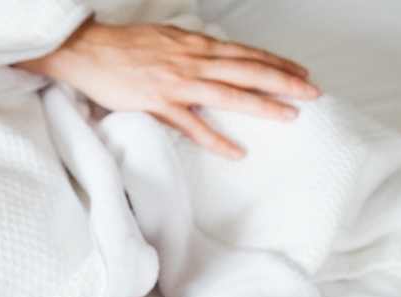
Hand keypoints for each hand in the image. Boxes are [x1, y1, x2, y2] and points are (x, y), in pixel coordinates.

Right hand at [17, 20, 318, 158]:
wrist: (87, 50)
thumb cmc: (123, 47)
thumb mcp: (165, 39)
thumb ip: (192, 50)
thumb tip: (213, 58)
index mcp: (195, 44)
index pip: (245, 53)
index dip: (276, 63)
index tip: (300, 73)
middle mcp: (192, 61)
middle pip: (247, 70)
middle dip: (284, 82)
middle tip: (313, 93)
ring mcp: (176, 83)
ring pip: (229, 94)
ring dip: (262, 105)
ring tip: (290, 117)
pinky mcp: (158, 104)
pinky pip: (192, 125)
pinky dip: (216, 140)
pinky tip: (237, 152)